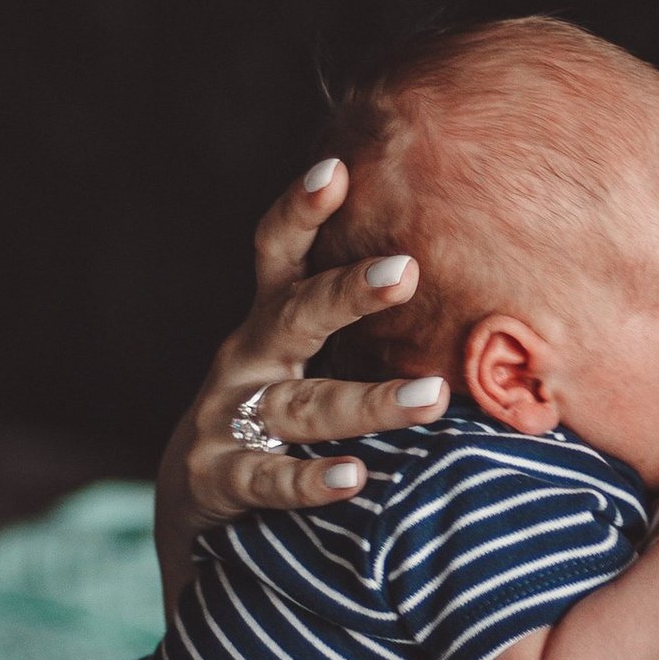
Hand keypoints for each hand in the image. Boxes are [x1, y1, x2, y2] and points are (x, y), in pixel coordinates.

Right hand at [157, 158, 451, 594]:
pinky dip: (312, 480)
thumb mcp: (303, 355)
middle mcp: (246, 358)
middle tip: (408, 271)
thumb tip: (465, 278)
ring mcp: (228, 416)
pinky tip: (355, 477)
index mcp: (270, 319)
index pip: (280, 251)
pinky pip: (270, 478)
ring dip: (370, 402)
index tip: (336, 168)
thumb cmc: (277, 407)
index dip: (301, 209)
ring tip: (433, 397)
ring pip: (304, 406)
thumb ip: (356, 321)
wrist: (192, 491)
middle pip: (296, 316)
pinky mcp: (219, 476)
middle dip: (348, 293)